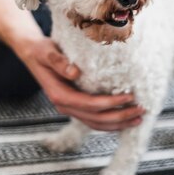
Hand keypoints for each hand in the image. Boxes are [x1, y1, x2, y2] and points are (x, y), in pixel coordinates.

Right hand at [20, 37, 144, 129]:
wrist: (32, 53)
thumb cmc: (42, 51)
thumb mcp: (47, 52)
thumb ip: (59, 62)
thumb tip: (75, 72)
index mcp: (60, 95)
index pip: (89, 105)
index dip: (110, 103)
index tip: (129, 97)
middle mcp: (64, 105)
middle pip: (96, 119)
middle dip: (120, 117)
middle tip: (141, 110)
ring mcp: (70, 108)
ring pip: (96, 123)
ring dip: (118, 123)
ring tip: (137, 119)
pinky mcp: (75, 105)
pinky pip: (93, 119)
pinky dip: (109, 121)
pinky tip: (124, 118)